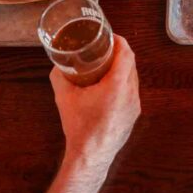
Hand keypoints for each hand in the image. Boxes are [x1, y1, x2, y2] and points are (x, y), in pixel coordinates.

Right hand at [49, 34, 140, 170]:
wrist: (90, 156)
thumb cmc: (79, 126)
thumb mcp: (64, 98)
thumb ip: (59, 76)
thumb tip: (58, 64)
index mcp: (117, 85)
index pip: (126, 53)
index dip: (119, 41)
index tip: (110, 36)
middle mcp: (131, 93)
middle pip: (131, 64)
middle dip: (120, 52)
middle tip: (105, 47)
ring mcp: (135, 105)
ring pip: (133, 77)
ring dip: (123, 68)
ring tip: (107, 63)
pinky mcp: (133, 114)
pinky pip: (132, 91)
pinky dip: (124, 82)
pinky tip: (110, 85)